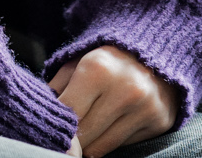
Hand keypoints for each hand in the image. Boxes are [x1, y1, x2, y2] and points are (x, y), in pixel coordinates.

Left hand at [49, 44, 180, 156]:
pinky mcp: (159, 123)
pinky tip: (111, 126)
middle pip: (83, 134)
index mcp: (98, 69)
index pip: (68, 112)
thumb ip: (57, 87)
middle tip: (70, 131)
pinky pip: (123, 146)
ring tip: (88, 130)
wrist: (154, 55)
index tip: (55, 123)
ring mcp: (145, 108)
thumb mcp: (77, 62)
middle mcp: (125, 90)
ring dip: (90, 143)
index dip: (59, 121)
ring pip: (101, 147)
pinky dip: (111, 141)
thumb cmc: (107, 61)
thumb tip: (42, 114)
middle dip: (73, 135)